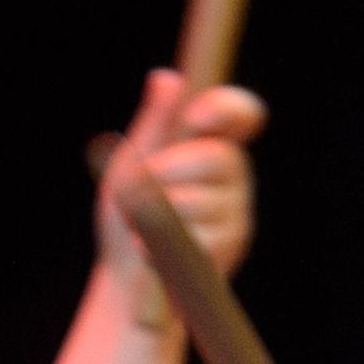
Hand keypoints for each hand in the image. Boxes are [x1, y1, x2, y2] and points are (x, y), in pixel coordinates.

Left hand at [97, 68, 265, 289]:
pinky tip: (152, 255)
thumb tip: (165, 77)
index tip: (195, 117)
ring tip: (142, 231)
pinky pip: (195, 239)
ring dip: (156, 216)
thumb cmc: (125, 224)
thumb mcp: (130, 167)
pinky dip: (160, 247)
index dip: (228, 108)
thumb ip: (152, 125)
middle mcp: (232, 177)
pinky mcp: (228, 250)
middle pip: (217, 157)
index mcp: (211, 146)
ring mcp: (235, 214)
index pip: (240, 115)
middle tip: (140, 191)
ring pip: (199, 201)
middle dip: (168, 172)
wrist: (123, 286)